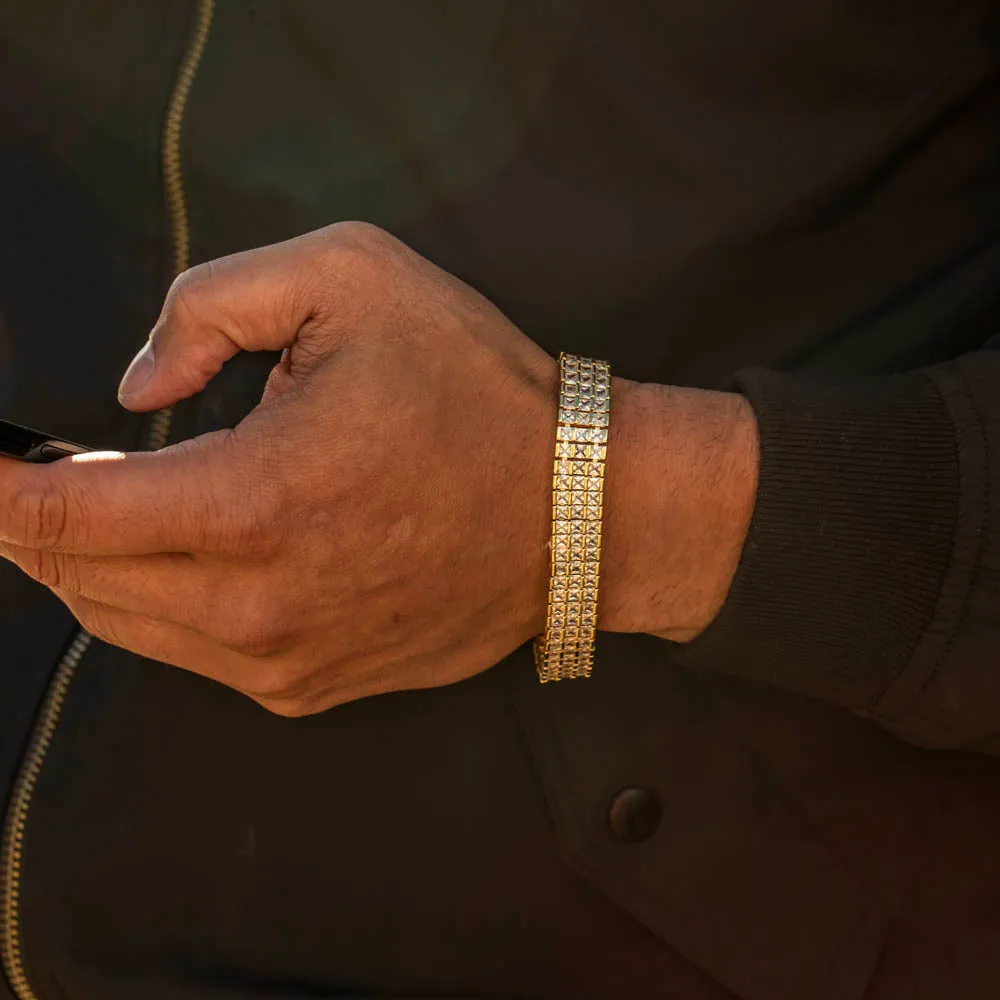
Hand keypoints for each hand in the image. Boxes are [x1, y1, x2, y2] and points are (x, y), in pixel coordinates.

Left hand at [0, 223, 756, 714]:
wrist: (579, 511)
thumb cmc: (479, 393)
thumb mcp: (353, 280)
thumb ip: (211, 305)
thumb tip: (137, 392)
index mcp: (257, 502)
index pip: (61, 514)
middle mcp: (259, 607)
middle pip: (79, 576)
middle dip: (33, 519)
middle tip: (34, 468)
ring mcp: (286, 660)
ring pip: (125, 623)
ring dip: (93, 562)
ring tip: (102, 503)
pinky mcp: (313, 685)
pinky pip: (193, 652)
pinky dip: (160, 600)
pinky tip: (188, 552)